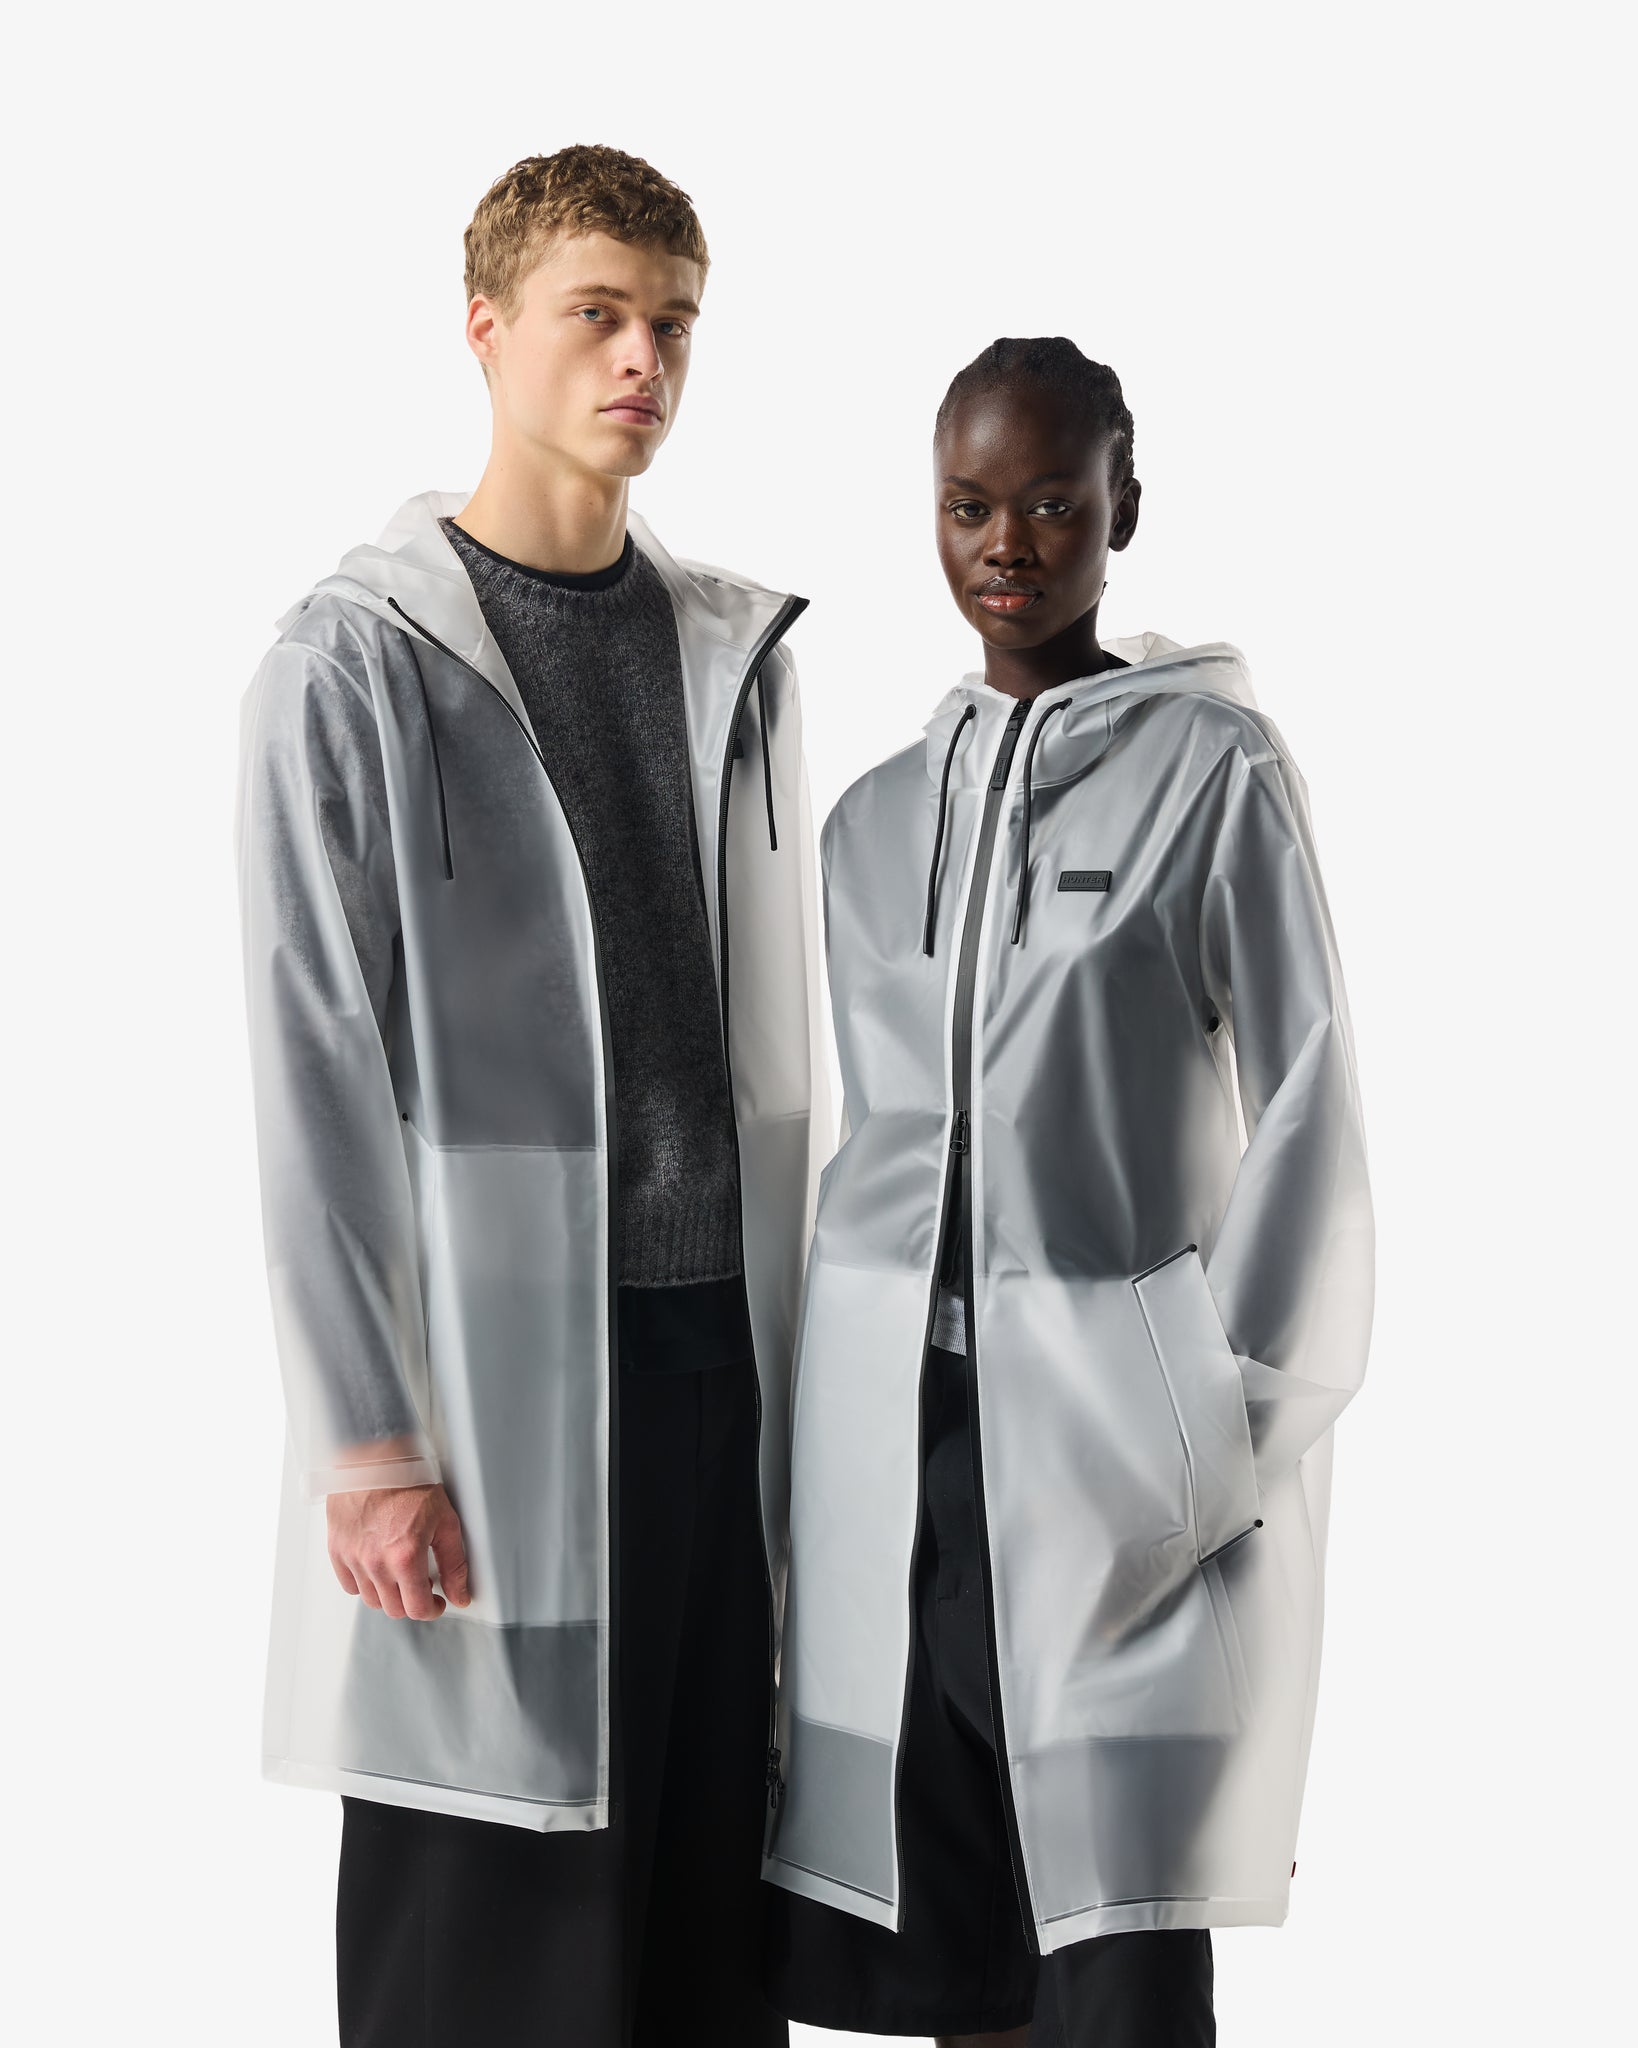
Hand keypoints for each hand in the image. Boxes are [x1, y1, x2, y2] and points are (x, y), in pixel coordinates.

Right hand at [326, 1482, 470, 1618]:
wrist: (375, 1458)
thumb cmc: (409, 1482)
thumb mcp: (445, 1521)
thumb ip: (454, 1563)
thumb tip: (460, 1594)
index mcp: (405, 1556)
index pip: (417, 1608)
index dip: (432, 1609)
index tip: (436, 1601)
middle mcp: (376, 1562)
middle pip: (394, 1609)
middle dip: (412, 1601)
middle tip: (422, 1585)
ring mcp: (353, 1558)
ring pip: (372, 1600)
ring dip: (389, 1593)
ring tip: (400, 1572)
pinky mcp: (337, 1550)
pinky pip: (349, 1585)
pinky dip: (364, 1583)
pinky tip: (377, 1566)